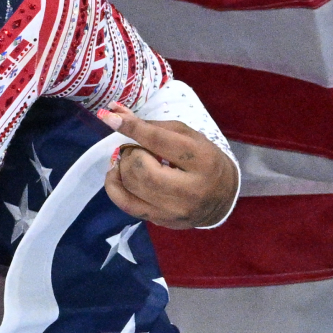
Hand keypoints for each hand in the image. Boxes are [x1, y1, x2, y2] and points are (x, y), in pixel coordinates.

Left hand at [98, 104, 237, 228]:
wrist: (222, 197)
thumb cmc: (204, 160)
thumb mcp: (186, 136)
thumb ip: (152, 125)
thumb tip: (114, 112)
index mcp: (202, 160)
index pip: (159, 141)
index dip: (131, 128)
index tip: (109, 117)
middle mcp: (190, 190)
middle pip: (141, 169)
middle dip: (131, 153)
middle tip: (137, 149)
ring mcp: (175, 210)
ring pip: (131, 186)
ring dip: (123, 167)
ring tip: (132, 161)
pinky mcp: (162, 221)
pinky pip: (126, 204)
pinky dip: (114, 186)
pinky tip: (117, 174)